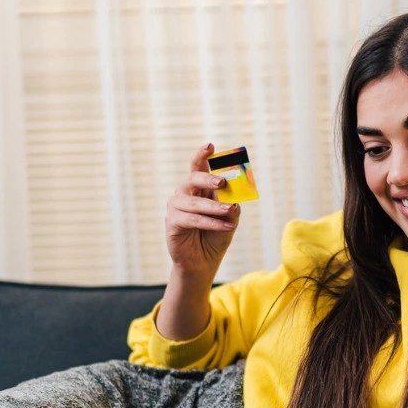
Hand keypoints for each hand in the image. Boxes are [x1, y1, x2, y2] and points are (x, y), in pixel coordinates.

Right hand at [165, 143, 239, 277]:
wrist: (203, 262)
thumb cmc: (215, 236)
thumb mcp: (229, 219)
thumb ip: (231, 206)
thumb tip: (235, 198)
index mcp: (199, 188)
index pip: (198, 167)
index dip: (202, 155)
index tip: (210, 145)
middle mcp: (185, 194)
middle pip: (193, 178)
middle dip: (207, 178)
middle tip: (222, 181)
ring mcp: (176, 207)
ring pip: (195, 203)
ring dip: (214, 207)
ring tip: (229, 211)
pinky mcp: (173, 222)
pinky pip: (193, 220)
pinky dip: (211, 223)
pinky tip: (226, 226)